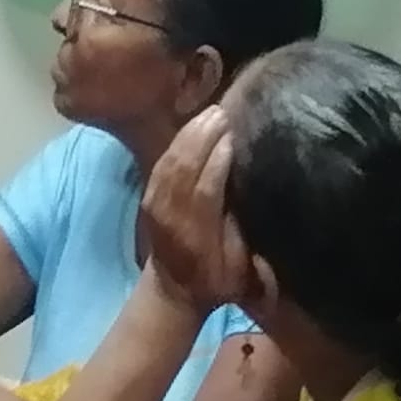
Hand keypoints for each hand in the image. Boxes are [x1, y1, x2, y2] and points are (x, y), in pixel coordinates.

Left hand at [142, 106, 252, 313]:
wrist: (174, 288)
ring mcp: (155, 203)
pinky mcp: (148, 195)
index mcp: (196, 235)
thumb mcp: (240, 268)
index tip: (236, 134)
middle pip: (184, 167)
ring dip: (190, 133)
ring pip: (170, 160)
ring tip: (214, 112)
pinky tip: (193, 125)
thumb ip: (243, 234)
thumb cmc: (218, 281)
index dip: (218, 160)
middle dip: (204, 137)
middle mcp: (170, 215)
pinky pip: (161, 162)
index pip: (205, 189)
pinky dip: (178, 141)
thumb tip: (251, 195)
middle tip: (227, 112)